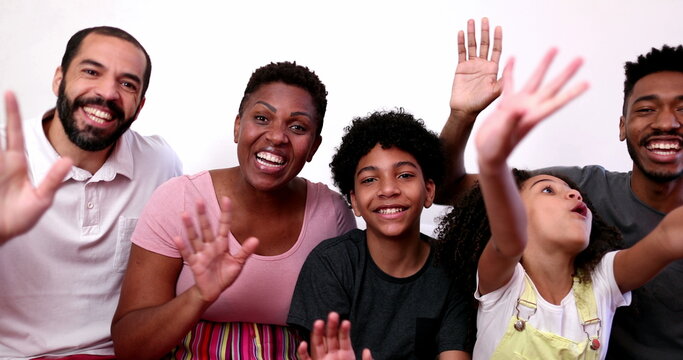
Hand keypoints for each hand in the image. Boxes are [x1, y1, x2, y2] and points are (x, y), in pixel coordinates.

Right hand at [0, 91, 71, 242]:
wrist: (2, 234)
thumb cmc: (20, 218)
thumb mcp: (41, 199)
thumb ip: (53, 179)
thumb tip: (68, 160)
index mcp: (15, 163)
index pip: (14, 133)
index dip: (12, 113)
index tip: (10, 93)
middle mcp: (0, 163)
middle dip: (3, 114)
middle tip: (7, 92)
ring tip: (5, 137)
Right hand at [172, 196, 258, 303]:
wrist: (214, 291)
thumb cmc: (226, 275)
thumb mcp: (238, 263)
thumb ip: (245, 251)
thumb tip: (256, 239)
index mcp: (222, 244)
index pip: (224, 225)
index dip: (225, 213)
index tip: (226, 198)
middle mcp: (210, 246)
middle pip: (206, 228)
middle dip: (203, 215)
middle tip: (199, 200)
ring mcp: (201, 254)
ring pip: (195, 238)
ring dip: (190, 227)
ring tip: (184, 214)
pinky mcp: (195, 264)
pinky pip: (188, 254)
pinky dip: (182, 247)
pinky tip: (177, 237)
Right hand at [297, 312, 372, 359]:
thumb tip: (367, 351)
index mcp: (346, 355)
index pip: (344, 339)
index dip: (344, 331)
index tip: (346, 322)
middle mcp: (333, 356)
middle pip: (330, 338)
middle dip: (331, 327)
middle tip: (333, 314)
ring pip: (318, 345)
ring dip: (317, 334)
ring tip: (319, 322)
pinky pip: (306, 359)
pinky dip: (303, 353)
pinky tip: (303, 344)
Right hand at [450, 17, 502, 117]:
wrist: (465, 110)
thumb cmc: (481, 103)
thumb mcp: (497, 91)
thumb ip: (504, 77)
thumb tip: (512, 62)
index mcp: (493, 69)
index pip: (496, 49)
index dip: (497, 38)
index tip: (498, 28)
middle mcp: (483, 65)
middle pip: (484, 44)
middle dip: (484, 32)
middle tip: (484, 20)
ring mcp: (471, 65)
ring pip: (472, 46)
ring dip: (472, 33)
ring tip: (471, 21)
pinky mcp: (461, 68)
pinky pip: (461, 52)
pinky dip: (461, 43)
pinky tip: (461, 33)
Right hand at [475, 49, 588, 169]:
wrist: (487, 155)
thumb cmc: (496, 149)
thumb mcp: (502, 136)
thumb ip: (510, 121)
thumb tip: (518, 108)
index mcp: (532, 117)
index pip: (556, 102)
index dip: (571, 93)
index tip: (587, 83)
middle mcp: (529, 108)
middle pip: (552, 87)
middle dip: (566, 73)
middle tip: (580, 59)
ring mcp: (519, 105)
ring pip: (535, 80)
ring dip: (544, 65)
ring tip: (554, 48)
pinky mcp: (506, 104)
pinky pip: (510, 84)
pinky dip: (511, 72)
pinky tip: (512, 59)